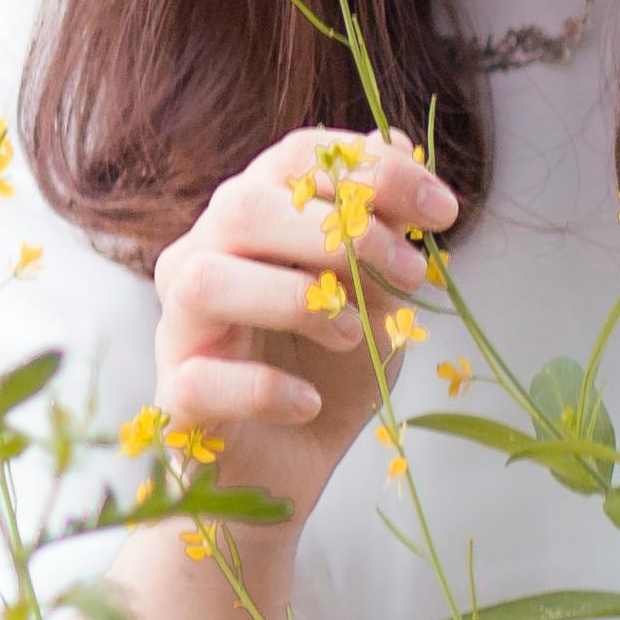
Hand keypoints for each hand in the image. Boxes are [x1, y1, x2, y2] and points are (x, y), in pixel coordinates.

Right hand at [150, 123, 458, 525]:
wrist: (293, 472)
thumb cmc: (331, 371)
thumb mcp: (378, 295)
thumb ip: (385, 229)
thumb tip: (403, 147)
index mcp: (250, 220)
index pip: (294, 158)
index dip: (372, 171)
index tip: (444, 212)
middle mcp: (201, 258)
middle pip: (243, 206)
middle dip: (339, 232)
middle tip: (413, 272)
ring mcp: (179, 328)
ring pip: (207, 280)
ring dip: (297, 300)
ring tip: (355, 334)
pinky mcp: (175, 396)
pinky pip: (202, 379)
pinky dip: (266, 387)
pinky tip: (310, 404)